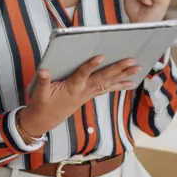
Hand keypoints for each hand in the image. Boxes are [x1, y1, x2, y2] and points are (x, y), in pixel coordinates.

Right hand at [18, 55, 140, 138]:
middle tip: (132, 61)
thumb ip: (42, 81)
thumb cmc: (42, 104)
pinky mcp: (88, 96)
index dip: (90, 66)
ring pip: (108, 84)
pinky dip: (118, 85)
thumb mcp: (39, 93)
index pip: (82, 74)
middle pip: (103, 78)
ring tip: (137, 70)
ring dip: (123, 76)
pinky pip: (106, 89)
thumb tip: (43, 71)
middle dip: (118, 69)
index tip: (100, 56)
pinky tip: (129, 82)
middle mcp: (83, 91)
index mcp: (71, 88)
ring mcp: (87, 94)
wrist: (45, 120)